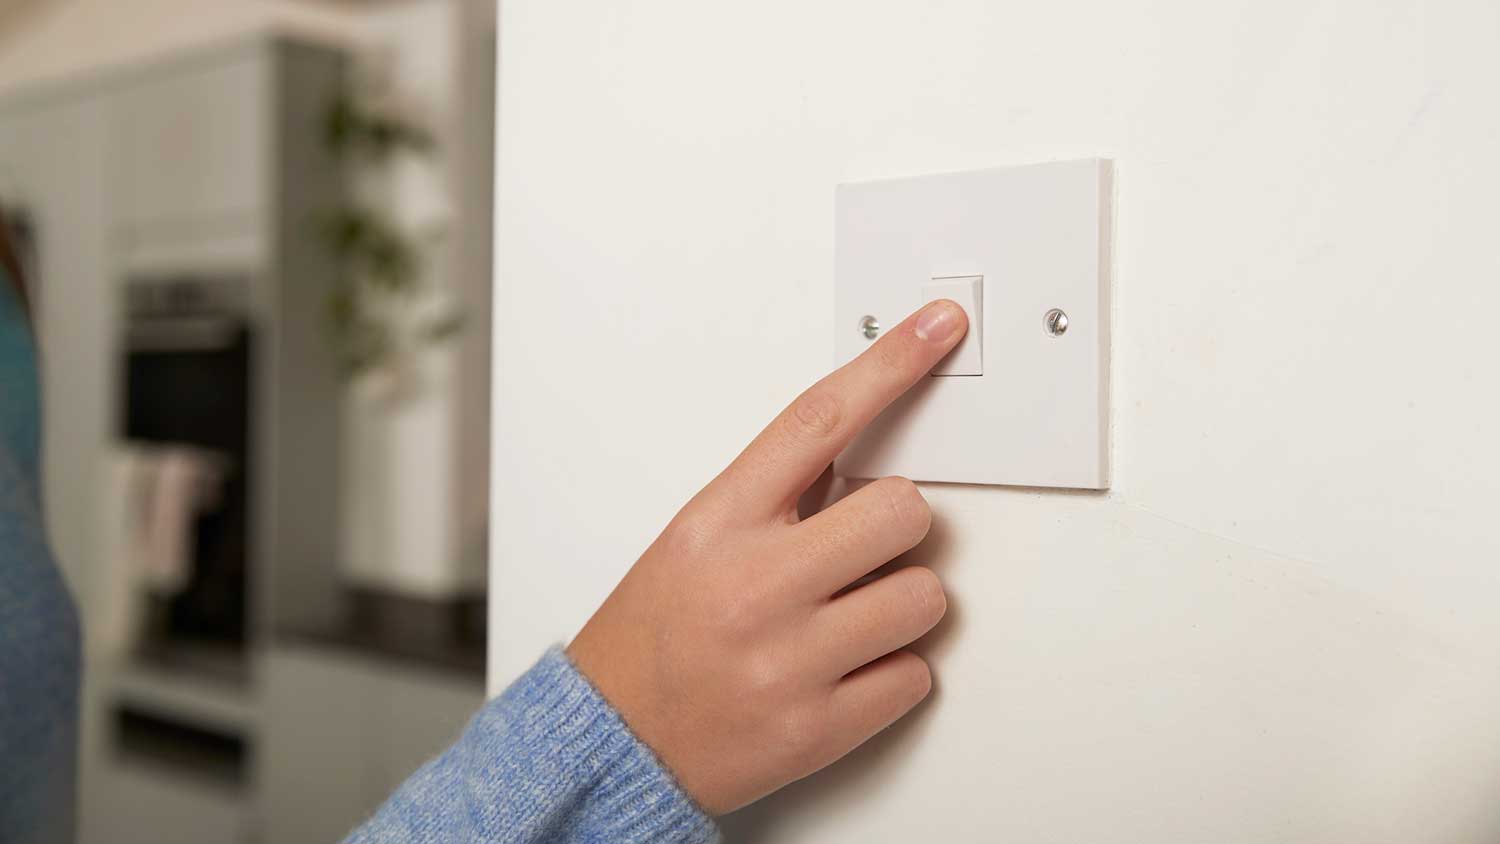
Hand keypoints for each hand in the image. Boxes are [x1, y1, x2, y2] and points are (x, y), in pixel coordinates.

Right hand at [567, 300, 968, 814]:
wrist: (611, 742)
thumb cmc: (653, 634)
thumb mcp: (696, 538)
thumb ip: (776, 496)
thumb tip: (867, 452)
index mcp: (720, 522)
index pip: (818, 419)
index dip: (890, 364)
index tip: (938, 329)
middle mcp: (756, 584)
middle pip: (904, 509)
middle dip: (901, 526)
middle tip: (864, 549)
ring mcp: (789, 659)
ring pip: (926, 597)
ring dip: (903, 605)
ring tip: (849, 619)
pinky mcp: (818, 727)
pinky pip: (916, 677)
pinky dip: (894, 673)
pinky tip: (844, 670)